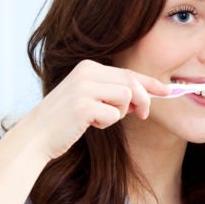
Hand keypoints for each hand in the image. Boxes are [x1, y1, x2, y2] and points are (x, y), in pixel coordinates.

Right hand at [20, 59, 169, 160]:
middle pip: (132, 83)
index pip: (128, 72)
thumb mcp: (90, 100)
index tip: (168, 91)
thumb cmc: (66, 122)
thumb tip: (144, 98)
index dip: (150, 83)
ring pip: (126, 97)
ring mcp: (83, 87)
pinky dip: (107, 123)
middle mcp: (86, 72)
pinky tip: (89, 125)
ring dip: (119, 114)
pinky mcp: (82, 105)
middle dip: (143, 100)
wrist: (36, 136)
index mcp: (88, 67)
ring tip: (100, 119)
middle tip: (142, 115)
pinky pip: (113, 114)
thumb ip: (113, 94)